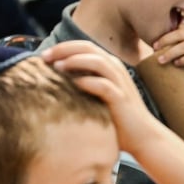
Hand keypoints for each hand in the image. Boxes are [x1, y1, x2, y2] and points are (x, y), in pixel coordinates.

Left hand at [42, 40, 160, 153]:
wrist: (141, 137)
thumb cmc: (113, 117)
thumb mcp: (93, 95)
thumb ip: (79, 83)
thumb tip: (50, 78)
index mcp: (108, 65)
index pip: (83, 46)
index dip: (62, 47)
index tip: (42, 55)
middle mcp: (115, 69)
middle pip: (88, 48)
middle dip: (64, 49)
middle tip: (44, 56)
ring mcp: (120, 82)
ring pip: (97, 61)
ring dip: (75, 61)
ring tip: (56, 67)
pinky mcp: (121, 98)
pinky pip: (103, 85)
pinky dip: (87, 82)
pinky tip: (73, 85)